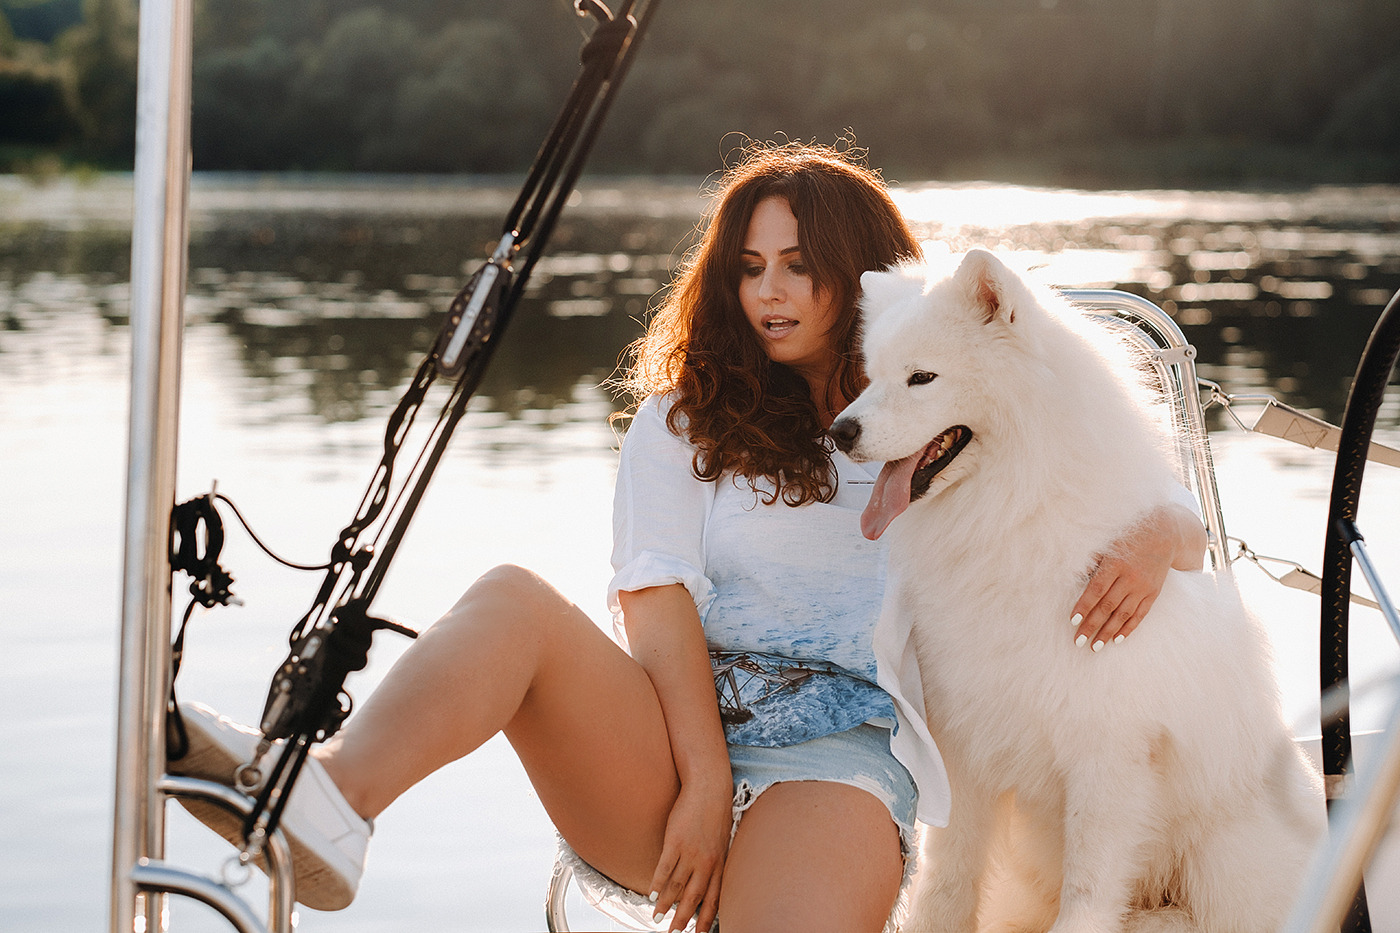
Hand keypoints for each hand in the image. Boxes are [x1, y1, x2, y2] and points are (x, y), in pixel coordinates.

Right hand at [648, 779, 730, 932]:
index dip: (706, 918)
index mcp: (720, 863)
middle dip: (683, 919)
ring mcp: (690, 852)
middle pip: (693, 898)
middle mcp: (706, 862)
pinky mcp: (675, 841)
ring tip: (657, 918)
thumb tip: (709, 876)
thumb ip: (716, 859)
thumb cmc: (716, 811)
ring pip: (676, 886)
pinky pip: (664, 869)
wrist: (709, 786)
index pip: (714, 898)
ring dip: (665, 905)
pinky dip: (656, 884)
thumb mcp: (723, 839)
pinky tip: (650, 895)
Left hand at [1071, 503, 1205, 650]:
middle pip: (1108, 606)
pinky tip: (1117, 639)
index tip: (1072, 621)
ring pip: (1123, 614)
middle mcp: (1130, 578)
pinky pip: (1139, 615)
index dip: (1084, 606)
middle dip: (1091, 625)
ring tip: (1095, 646)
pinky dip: (1128, 628)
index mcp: (1116, 564)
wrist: (1165, 533)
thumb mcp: (1109, 543)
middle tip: (1078, 641)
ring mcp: (1143, 587)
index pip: (1096, 590)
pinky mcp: (1153, 593)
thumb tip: (1075, 576)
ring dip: (1108, 632)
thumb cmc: (1128, 537)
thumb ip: (1093, 560)